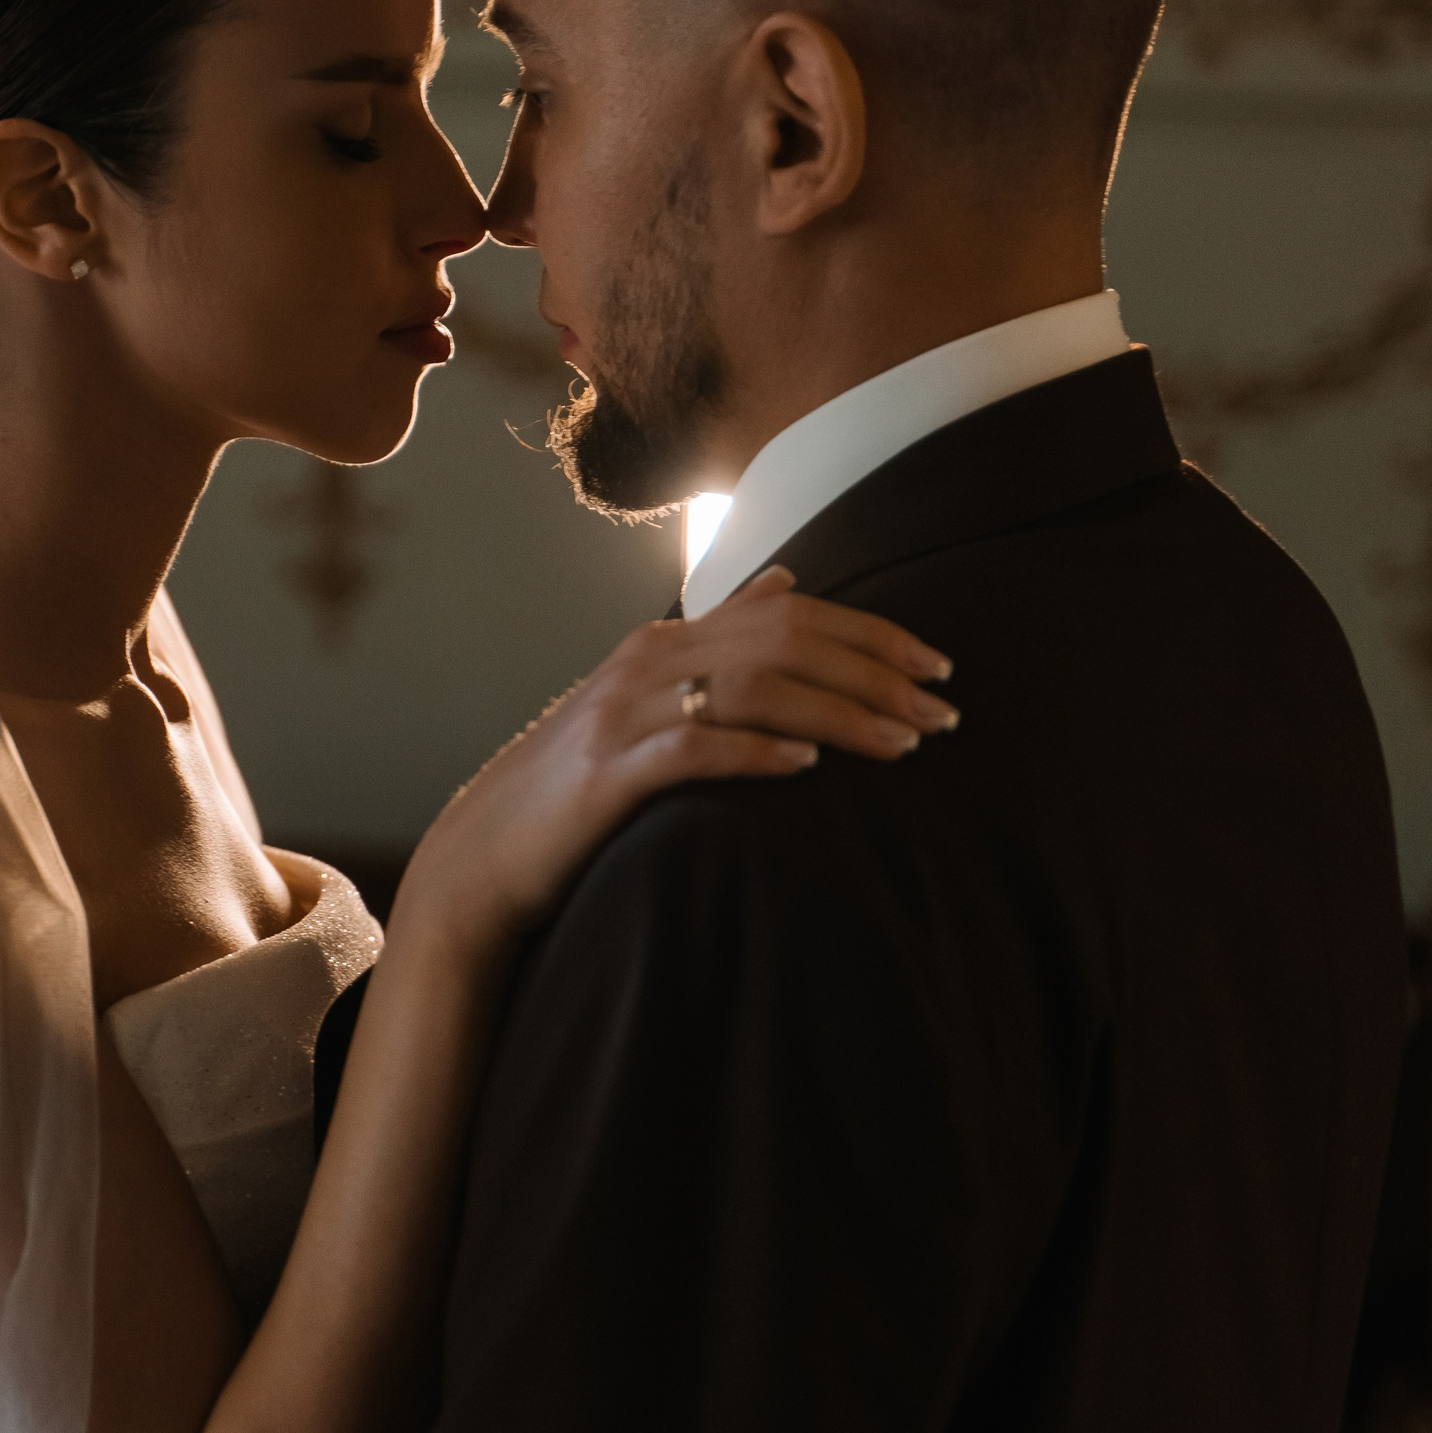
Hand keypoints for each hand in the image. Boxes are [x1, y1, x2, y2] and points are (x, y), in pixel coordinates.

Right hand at [396, 568, 954, 960]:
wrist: (489, 851)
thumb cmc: (580, 781)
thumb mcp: (647, 695)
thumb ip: (717, 638)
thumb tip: (788, 581)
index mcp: (666, 641)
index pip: (790, 614)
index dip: (871, 635)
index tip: (937, 667)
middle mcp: (648, 661)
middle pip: (784, 641)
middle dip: (876, 673)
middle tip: (943, 713)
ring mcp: (625, 713)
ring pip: (753, 687)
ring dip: (840, 713)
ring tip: (901, 744)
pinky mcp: (612, 771)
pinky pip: (695, 746)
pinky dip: (757, 748)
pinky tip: (807, 763)